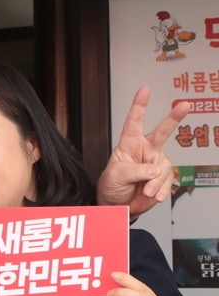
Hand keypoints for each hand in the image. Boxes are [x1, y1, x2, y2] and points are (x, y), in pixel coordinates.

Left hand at [98, 86, 187, 217]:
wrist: (117, 205)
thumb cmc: (111, 185)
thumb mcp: (116, 175)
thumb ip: (135, 170)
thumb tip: (155, 169)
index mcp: (129, 144)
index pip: (134, 122)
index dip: (139, 105)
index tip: (145, 90)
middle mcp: (145, 151)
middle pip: (162, 132)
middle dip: (173, 117)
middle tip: (184, 105)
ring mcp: (156, 163)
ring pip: (164, 168)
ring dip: (156, 182)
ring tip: (146, 190)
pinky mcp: (163, 178)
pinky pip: (168, 182)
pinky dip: (162, 190)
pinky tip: (155, 195)